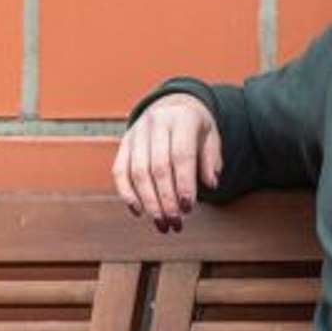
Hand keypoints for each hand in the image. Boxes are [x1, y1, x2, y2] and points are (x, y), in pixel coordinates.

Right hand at [112, 93, 222, 231]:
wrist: (171, 106)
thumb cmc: (194, 129)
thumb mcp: (211, 137)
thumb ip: (211, 160)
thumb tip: (211, 184)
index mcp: (182, 119)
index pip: (181, 155)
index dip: (184, 184)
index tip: (187, 209)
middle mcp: (156, 122)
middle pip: (158, 168)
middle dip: (166, 200)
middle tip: (175, 224)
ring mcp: (137, 133)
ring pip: (138, 173)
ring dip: (149, 203)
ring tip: (161, 224)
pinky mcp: (124, 144)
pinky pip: (120, 171)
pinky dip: (127, 194)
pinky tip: (139, 211)